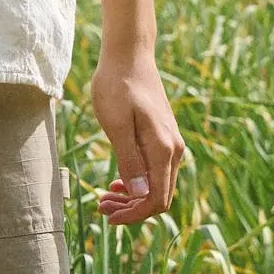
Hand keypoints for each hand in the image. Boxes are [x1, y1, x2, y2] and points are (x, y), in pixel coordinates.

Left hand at [85, 45, 184, 227]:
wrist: (129, 56)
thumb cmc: (117, 86)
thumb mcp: (116, 124)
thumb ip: (128, 159)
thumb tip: (139, 194)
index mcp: (163, 149)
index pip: (157, 199)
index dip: (134, 215)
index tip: (108, 217)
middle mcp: (173, 150)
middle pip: (159, 196)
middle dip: (131, 209)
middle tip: (101, 208)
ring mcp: (170, 143)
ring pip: (157, 185)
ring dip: (132, 198)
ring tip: (104, 199)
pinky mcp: (162, 137)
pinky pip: (155, 170)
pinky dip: (137, 182)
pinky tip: (117, 183)